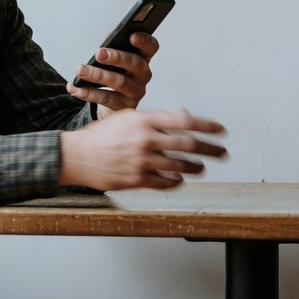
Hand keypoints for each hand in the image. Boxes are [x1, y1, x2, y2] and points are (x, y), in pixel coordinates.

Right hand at [58, 107, 227, 191]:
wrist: (75, 156)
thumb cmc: (101, 136)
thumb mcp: (127, 118)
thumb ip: (155, 119)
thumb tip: (183, 116)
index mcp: (144, 120)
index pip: (184, 121)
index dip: (206, 125)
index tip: (221, 130)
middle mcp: (145, 139)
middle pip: (187, 144)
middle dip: (209, 149)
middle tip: (222, 152)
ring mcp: (141, 161)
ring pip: (179, 165)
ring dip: (196, 167)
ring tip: (202, 167)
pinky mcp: (135, 179)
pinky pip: (164, 182)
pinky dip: (176, 181)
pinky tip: (180, 179)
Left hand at [67, 32, 156, 115]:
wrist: (113, 103)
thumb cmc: (115, 74)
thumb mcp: (115, 60)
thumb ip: (114, 47)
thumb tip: (107, 38)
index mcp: (143, 58)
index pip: (151, 48)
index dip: (145, 41)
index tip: (132, 36)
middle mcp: (143, 75)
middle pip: (134, 64)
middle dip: (116, 57)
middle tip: (98, 53)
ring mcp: (135, 92)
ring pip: (119, 82)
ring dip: (97, 75)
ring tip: (80, 70)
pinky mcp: (123, 106)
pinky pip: (105, 98)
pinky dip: (87, 92)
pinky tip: (74, 87)